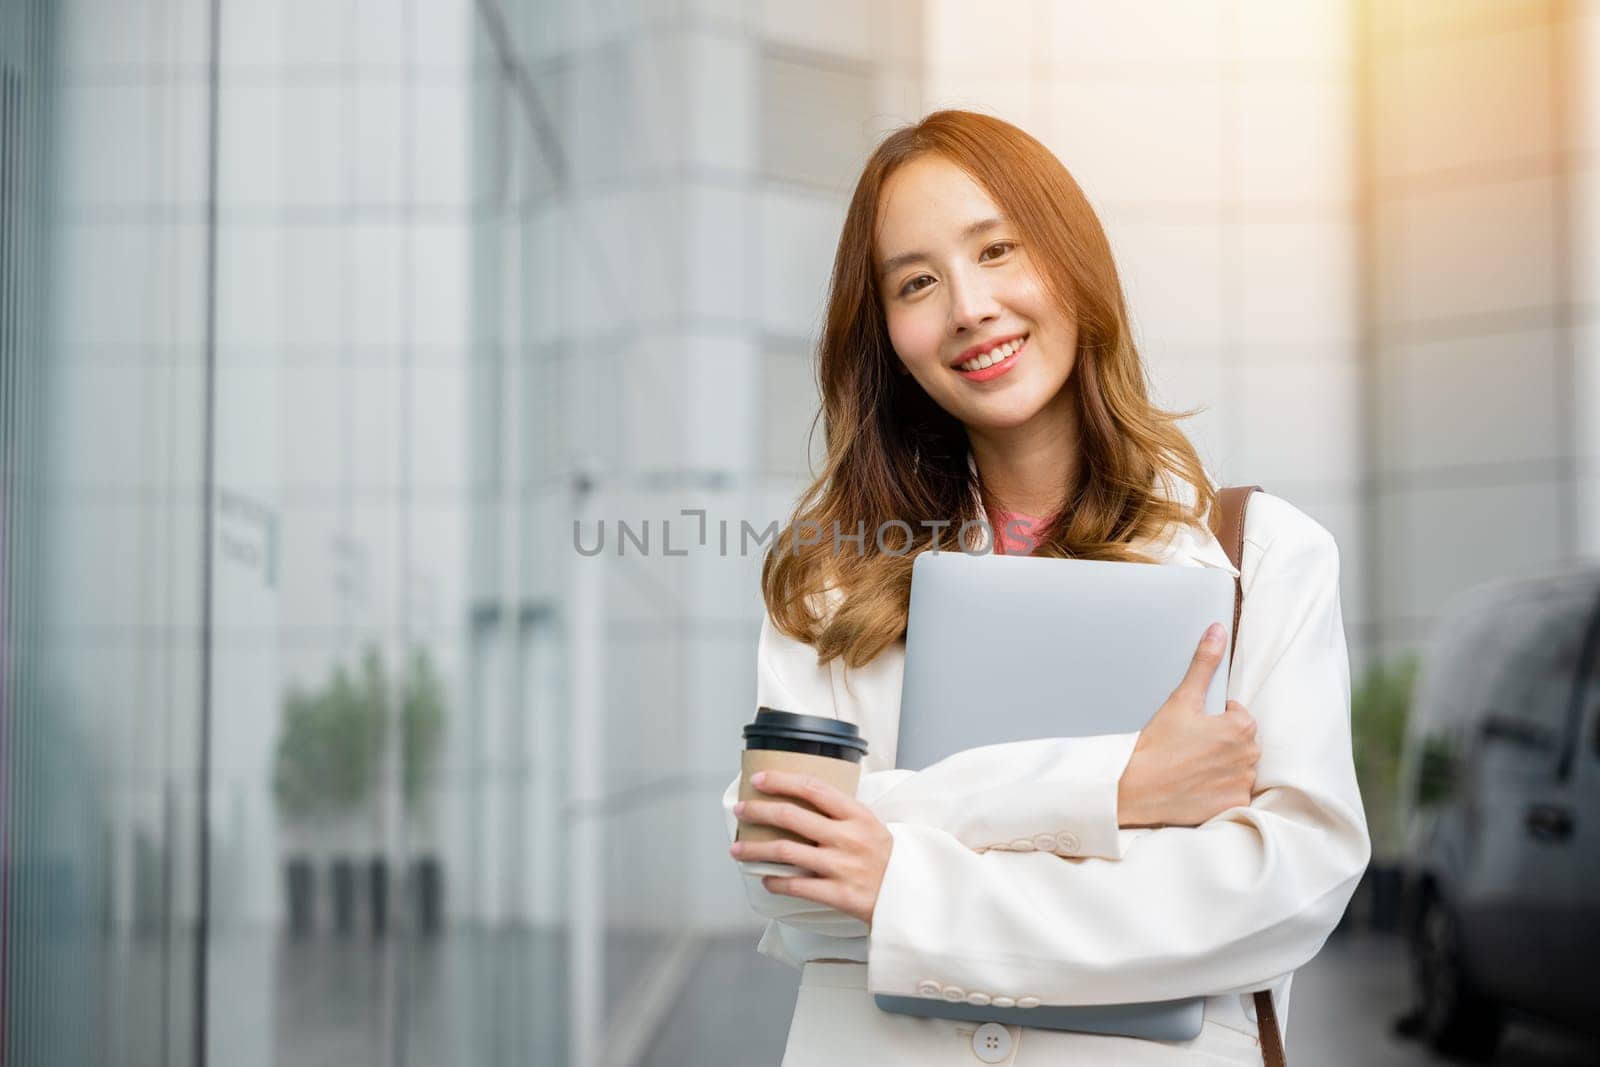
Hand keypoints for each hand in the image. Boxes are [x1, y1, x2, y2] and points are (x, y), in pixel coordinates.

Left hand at [728, 769, 893, 925]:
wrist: (911, 897)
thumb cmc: (886, 859)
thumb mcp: (871, 826)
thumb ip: (840, 815)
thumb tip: (799, 802)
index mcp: (857, 815)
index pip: (813, 788)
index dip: (782, 781)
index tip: (758, 780)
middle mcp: (848, 837)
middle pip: (791, 816)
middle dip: (758, 811)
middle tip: (740, 810)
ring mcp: (842, 867)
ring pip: (786, 851)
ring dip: (755, 849)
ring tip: (737, 849)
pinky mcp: (838, 894)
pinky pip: (795, 885)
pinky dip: (774, 881)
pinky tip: (765, 878)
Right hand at [1117, 622, 1259, 827]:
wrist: (1136, 788)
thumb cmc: (1157, 744)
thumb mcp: (1181, 698)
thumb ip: (1204, 663)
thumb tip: (1217, 631)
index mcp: (1241, 727)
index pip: (1237, 716)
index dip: (1214, 719)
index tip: (1194, 728)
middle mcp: (1249, 756)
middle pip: (1240, 743)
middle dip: (1220, 743)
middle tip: (1189, 748)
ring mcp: (1242, 783)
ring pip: (1238, 768)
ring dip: (1222, 767)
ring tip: (1191, 767)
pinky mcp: (1234, 805)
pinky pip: (1235, 794)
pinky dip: (1220, 791)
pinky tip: (1198, 786)